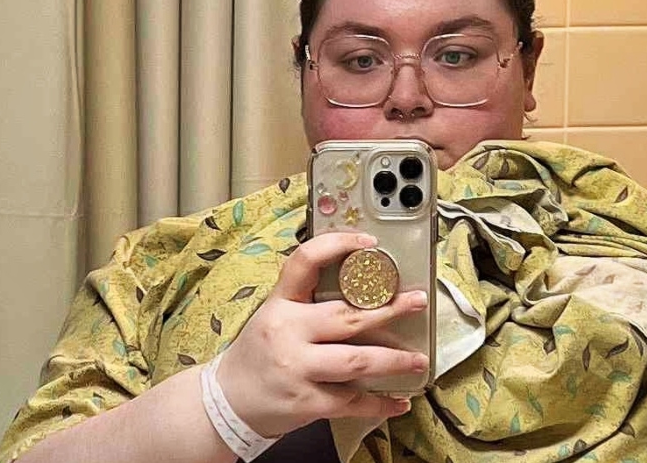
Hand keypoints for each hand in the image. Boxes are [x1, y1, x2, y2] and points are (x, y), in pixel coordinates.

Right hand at [215, 232, 427, 437]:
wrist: (227, 402)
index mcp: (280, 304)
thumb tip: (365, 290)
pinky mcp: (305, 402)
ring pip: (357, 361)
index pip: (305, 262)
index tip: (369, 242)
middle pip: (347, 317)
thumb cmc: (258, 355)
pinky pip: (352, 401)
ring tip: (419, 358)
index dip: (338, 246)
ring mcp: (297, 368)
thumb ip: (309, 302)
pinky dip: (380, 403)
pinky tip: (398, 401)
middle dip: (390, 309)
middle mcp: (288, 332)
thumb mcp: (274, 317)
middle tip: (417, 301)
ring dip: (395, 360)